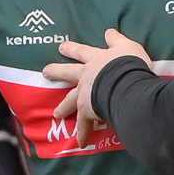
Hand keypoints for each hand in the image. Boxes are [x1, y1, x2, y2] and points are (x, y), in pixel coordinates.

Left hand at [42, 29, 151, 146]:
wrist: (125, 83)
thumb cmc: (128, 64)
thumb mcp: (127, 46)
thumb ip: (117, 40)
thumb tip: (109, 31)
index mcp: (96, 60)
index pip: (83, 52)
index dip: (72, 49)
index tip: (61, 47)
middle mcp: (87, 76)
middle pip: (68, 73)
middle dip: (56, 72)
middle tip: (45, 72)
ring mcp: (85, 94)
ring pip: (71, 101)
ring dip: (64, 107)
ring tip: (56, 114)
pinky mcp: (88, 111)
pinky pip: (85, 125)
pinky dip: (83, 134)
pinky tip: (81, 143)